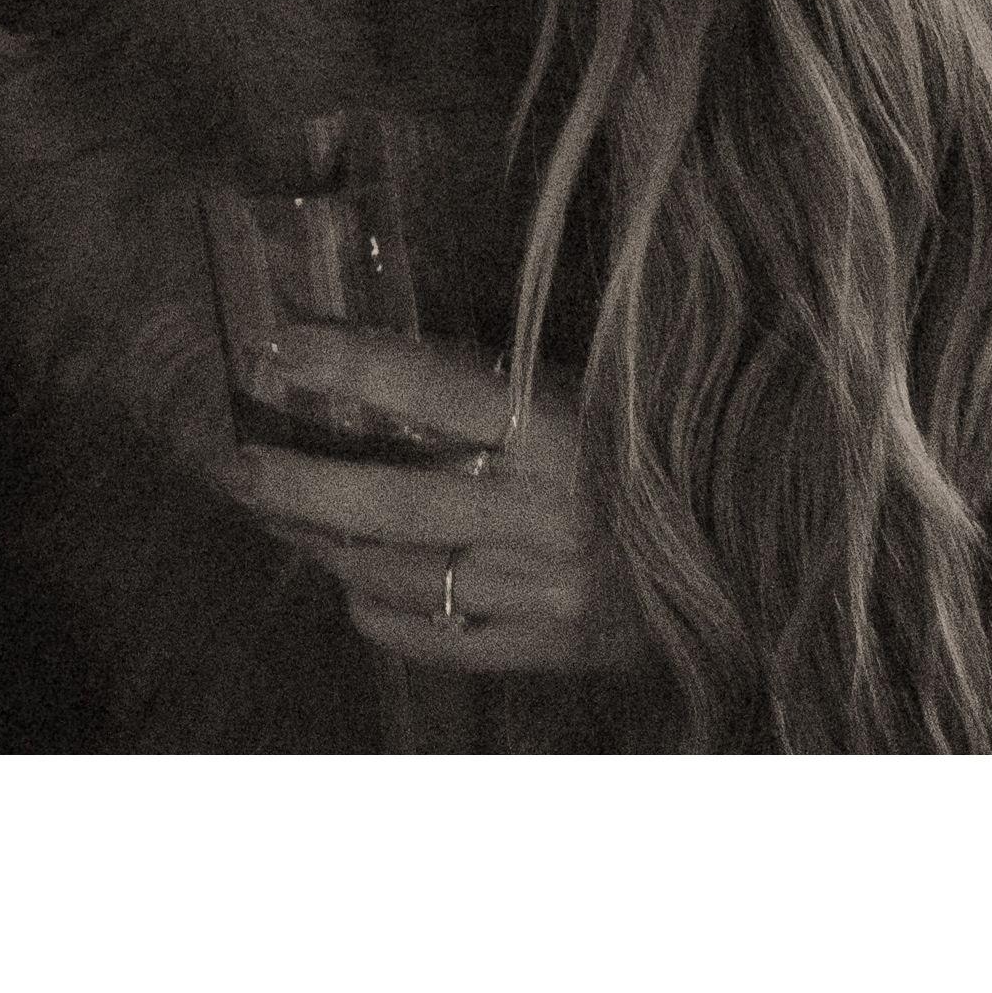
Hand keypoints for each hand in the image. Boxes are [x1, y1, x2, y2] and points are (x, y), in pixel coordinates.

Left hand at [220, 328, 648, 677]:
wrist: (760, 551)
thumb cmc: (664, 446)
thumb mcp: (595, 386)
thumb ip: (500, 381)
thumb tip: (374, 357)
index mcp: (567, 426)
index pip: (434, 386)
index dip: (349, 364)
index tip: (279, 344)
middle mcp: (552, 512)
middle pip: (390, 500)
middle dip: (296, 484)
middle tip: (231, 466)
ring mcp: (549, 590)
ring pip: (400, 573)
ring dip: (323, 546)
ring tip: (276, 517)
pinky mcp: (554, 648)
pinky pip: (438, 636)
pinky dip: (380, 610)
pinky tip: (351, 586)